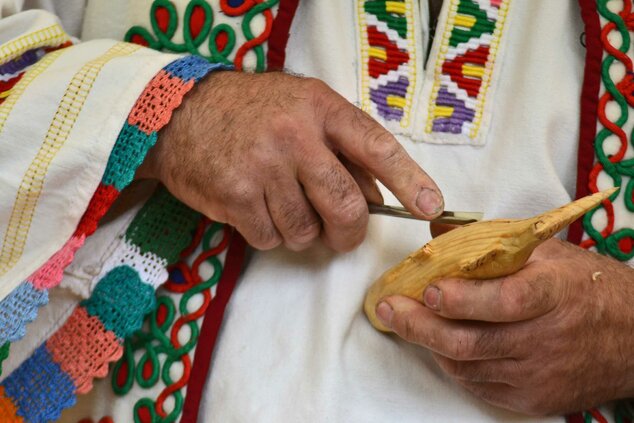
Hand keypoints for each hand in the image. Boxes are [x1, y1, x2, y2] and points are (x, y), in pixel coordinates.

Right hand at [137, 71, 442, 251]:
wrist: (181, 113)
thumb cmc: (253, 112)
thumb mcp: (302, 109)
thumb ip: (342, 148)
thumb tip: (378, 198)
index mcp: (320, 109)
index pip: (375, 147)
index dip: (408, 180)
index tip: (431, 207)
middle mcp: (293, 136)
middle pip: (344, 205)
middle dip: (349, 232)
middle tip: (341, 234)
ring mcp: (262, 166)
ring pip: (306, 231)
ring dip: (301, 231)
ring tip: (283, 206)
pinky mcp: (234, 194)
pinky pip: (271, 238)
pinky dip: (270, 235)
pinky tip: (256, 209)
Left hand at [376, 238, 633, 414]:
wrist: (632, 338)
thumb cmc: (585, 288)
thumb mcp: (547, 252)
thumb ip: (492, 242)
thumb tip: (438, 231)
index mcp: (554, 293)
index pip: (505, 301)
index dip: (463, 298)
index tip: (429, 289)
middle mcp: (545, 338)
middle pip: (471, 341)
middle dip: (420, 326)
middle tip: (389, 308)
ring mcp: (538, 374)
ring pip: (467, 365)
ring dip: (429, 343)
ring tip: (406, 321)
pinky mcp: (533, 399)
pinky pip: (478, 385)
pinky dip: (453, 363)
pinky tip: (440, 343)